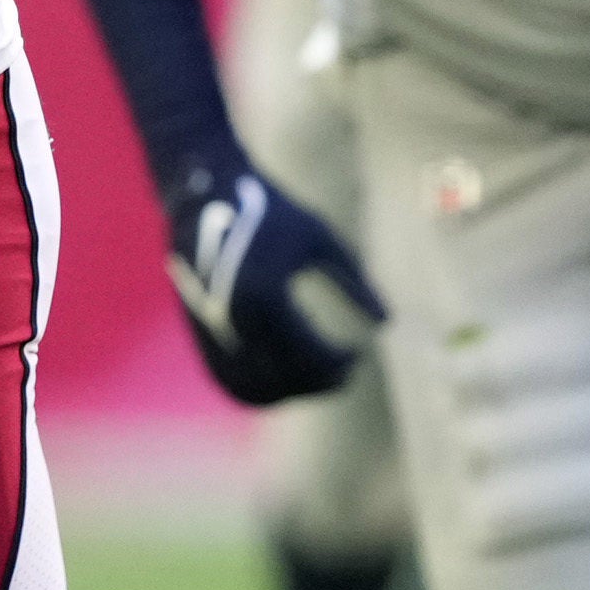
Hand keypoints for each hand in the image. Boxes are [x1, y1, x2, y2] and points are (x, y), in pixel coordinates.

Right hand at [161, 160, 383, 404]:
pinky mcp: (201, 335)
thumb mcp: (321, 241)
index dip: (339, 363)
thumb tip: (388, 324)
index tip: (357, 354)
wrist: (205, 195)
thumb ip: (356, 284)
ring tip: (320, 378)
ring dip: (292, 393)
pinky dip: (261, 391)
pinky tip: (287, 380)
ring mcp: (213, 332)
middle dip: (321, 382)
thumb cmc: (272, 213)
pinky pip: (231, 381)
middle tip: (347, 371)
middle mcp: (235, 321)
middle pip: (286, 379)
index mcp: (267, 296)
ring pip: (257, 390)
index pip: (310, 355)